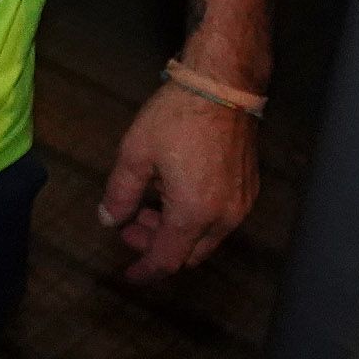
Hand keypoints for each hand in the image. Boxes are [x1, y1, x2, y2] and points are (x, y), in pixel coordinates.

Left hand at [96, 81, 258, 281]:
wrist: (223, 84)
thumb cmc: (178, 116)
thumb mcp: (136, 153)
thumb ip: (120, 193)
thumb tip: (109, 220)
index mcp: (193, 213)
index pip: (166, 260)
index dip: (144, 271)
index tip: (128, 275)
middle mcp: (224, 217)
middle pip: (188, 254)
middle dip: (156, 247)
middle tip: (130, 227)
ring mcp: (241, 203)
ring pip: (205, 238)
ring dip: (175, 232)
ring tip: (148, 207)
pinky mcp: (249, 188)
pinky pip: (220, 219)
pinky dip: (195, 218)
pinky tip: (174, 193)